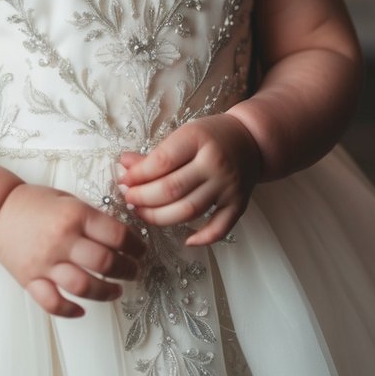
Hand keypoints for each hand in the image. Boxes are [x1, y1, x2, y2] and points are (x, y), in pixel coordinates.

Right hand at [0, 184, 144, 317]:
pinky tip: (82, 310)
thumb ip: (92, 217)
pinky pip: (52, 302)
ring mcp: (45, 262)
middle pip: (105, 263)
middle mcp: (62, 239)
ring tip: (115, 290)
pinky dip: (70, 310)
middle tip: (134, 272)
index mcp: (75, 215)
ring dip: (106, 292)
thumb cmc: (35, 202)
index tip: (141, 251)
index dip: (135, 246)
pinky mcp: (30, 279)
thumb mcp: (68, 199)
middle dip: (127, 270)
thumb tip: (122, 235)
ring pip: (83, 287)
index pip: (116, 235)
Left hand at [117, 113, 261, 245]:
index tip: (124, 181)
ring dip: (160, 217)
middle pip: (172, 189)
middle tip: (128, 198)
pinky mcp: (239, 204)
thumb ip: (155, 153)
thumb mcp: (183, 134)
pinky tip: (184, 240)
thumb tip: (124, 165)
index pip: (162, 161)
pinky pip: (220, 227)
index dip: (138, 175)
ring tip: (142, 213)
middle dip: (143, 198)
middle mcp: (215, 163)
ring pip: (189, 211)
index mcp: (198, 139)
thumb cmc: (210, 136)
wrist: (250, 140)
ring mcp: (228, 186)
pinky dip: (202, 238)